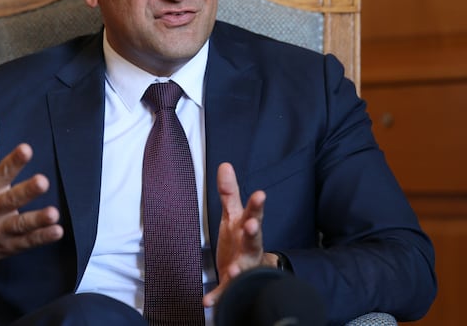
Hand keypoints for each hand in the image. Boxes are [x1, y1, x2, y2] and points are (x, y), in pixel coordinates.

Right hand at [0, 111, 63, 276]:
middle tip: (43, 180)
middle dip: (26, 191)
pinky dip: (42, 237)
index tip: (26, 148)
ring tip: (54, 213)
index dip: (14, 161)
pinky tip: (58, 230)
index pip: (0, 172)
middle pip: (11, 199)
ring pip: (20, 224)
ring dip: (37, 219)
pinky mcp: (11, 245)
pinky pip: (28, 242)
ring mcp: (1, 229)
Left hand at [202, 162, 275, 307]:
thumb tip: (224, 165)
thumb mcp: (233, 215)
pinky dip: (217, 297)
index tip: (260, 194)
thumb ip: (229, 192)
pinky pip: (225, 292)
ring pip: (244, 267)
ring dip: (239, 267)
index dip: (257, 205)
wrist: (250, 273)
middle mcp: (249, 248)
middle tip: (253, 226)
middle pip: (254, 239)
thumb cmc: (240, 239)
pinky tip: (206, 301)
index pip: (255, 213)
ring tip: (233, 267)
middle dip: (254, 232)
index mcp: (248, 228)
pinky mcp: (232, 285)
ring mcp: (243, 267)